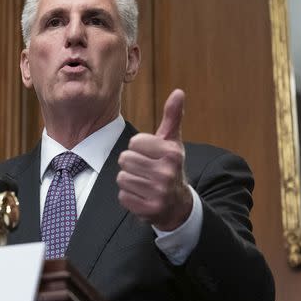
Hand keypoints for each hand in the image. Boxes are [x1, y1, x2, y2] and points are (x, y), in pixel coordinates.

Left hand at [117, 89, 192, 230]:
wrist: (178, 205)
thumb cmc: (170, 167)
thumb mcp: (172, 143)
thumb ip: (172, 117)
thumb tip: (178, 92)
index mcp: (172, 153)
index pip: (134, 142)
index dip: (138, 148)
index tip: (149, 155)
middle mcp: (167, 172)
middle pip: (125, 159)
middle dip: (131, 165)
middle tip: (145, 171)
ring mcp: (159, 192)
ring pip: (122, 178)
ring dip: (129, 181)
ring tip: (143, 183)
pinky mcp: (149, 209)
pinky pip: (122, 196)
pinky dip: (129, 197)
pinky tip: (142, 196)